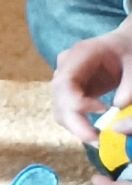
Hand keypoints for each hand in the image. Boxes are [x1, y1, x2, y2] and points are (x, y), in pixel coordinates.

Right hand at [49, 19, 130, 144]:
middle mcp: (65, 67)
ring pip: (59, 109)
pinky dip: (78, 124)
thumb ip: (129, 85)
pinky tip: (94, 131)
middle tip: (96, 140)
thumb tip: (118, 108)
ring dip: (75, 126)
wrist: (124, 44)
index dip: (76, 101)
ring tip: (97, 138)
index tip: (102, 110)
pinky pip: (66, 111)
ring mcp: (64, 80)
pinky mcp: (68, 92)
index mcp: (79, 54)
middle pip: (59, 99)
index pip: (65, 82)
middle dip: (75, 122)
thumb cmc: (129, 50)